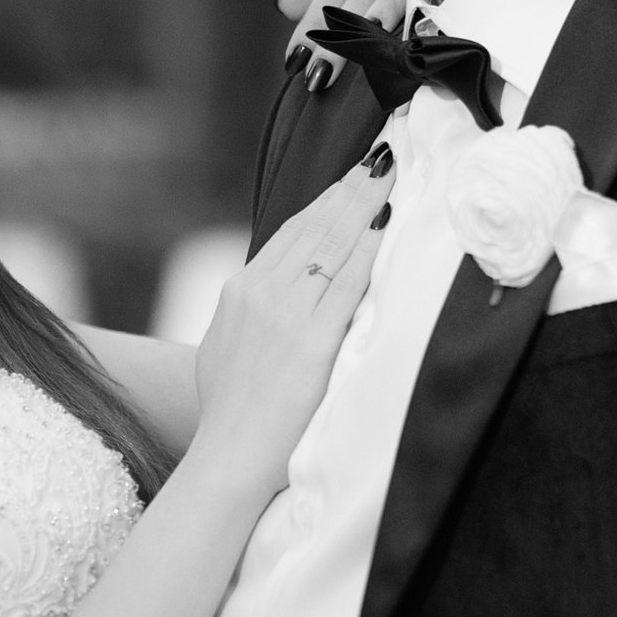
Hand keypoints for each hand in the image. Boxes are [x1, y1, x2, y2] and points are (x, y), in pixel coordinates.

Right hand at [190, 157, 392, 495]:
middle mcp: (258, 292)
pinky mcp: (311, 341)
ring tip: (390, 175)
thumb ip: (251, 317)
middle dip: (351, 189)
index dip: (327, 201)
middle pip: (314, 227)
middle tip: (383, 159)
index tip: (353, 179)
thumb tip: (274, 298)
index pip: (292, 232)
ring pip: (332, 244)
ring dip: (364, 205)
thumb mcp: (227, 348)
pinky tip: (387, 223)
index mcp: (239, 292)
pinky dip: (369, 249)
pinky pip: (347, 283)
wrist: (226, 457)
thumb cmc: (230, 414)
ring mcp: (284, 314)